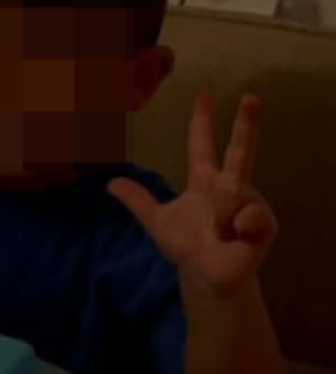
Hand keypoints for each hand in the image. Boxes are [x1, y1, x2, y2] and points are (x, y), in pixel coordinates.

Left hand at [109, 93, 277, 298]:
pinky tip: (236, 237)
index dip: (201, 121)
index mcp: (205, 181)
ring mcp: (249, 203)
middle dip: (246, 124)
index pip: (201, 145)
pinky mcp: (264, 224)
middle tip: (251, 97)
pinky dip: (240, 227)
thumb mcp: (157, 221)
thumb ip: (137, 200)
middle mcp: (230, 186)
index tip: (202, 96)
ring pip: (234, 193)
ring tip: (220, 233)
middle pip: (240, 150)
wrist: (205, 278)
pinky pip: (250, 214)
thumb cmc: (186, 247)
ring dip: (222, 217)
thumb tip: (110, 183)